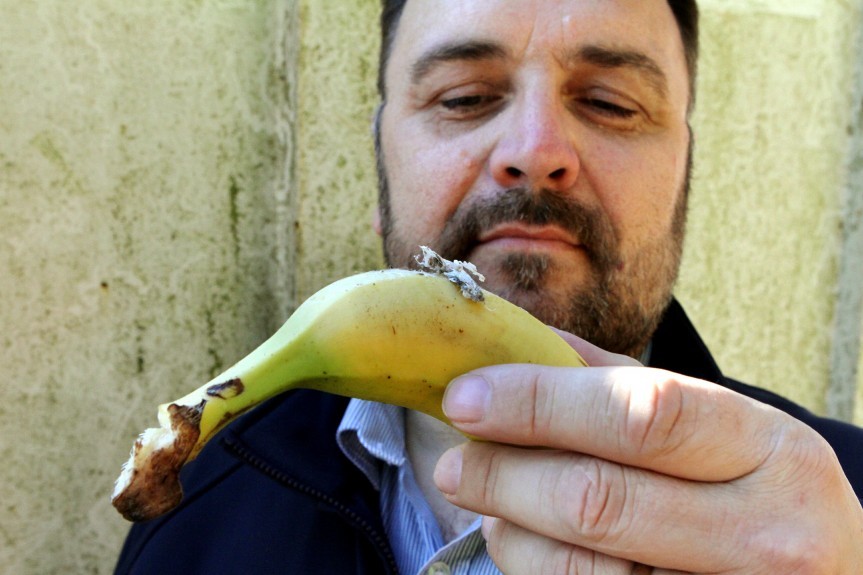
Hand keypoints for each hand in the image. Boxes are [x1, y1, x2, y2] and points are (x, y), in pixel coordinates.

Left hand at [433, 333, 862, 573]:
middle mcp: (767, 535)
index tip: (466, 395)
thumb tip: (517, 338)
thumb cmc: (754, 490)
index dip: (540, 403)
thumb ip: (620, 382)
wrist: (824, 574)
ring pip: (578, 568)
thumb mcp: (718, 427)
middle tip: (454, 460)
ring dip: (510, 529)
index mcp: (773, 452)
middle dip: (501, 474)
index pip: (642, 415)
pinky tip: (526, 541)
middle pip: (598, 499)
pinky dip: (532, 568)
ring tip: (493, 501)